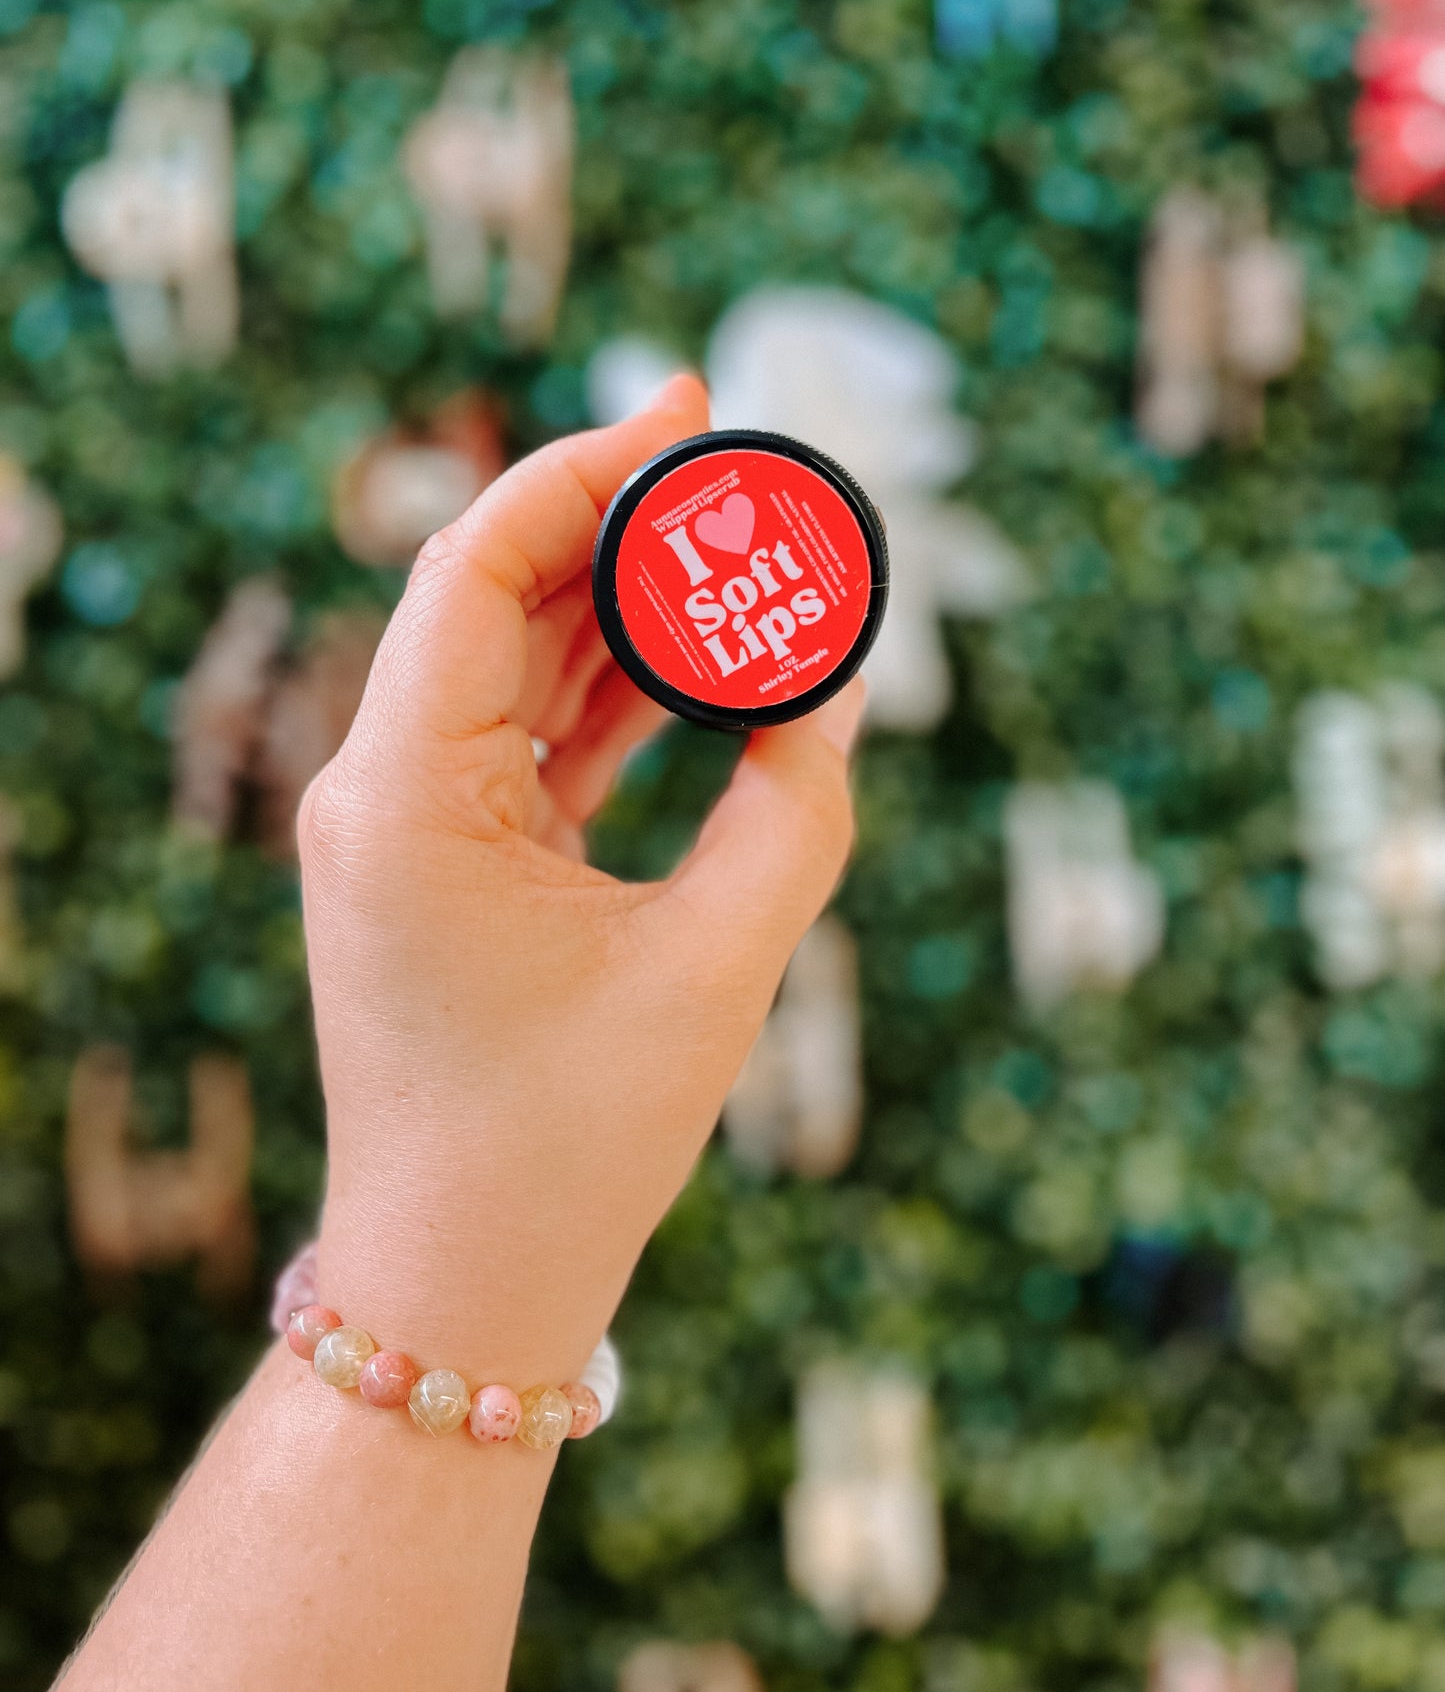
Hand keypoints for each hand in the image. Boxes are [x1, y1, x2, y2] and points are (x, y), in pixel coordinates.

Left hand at [302, 376, 864, 1390]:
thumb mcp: (717, 967)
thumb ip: (792, 808)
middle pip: (494, 589)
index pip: (472, 562)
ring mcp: (404, 821)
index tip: (690, 412)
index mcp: (405, 794)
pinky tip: (701, 659)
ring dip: (620, 602)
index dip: (582, 467)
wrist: (468, 1279)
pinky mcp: (442, 856)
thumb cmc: (573, 1145)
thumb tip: (835, 685)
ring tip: (741, 555)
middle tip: (742, 471)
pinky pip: (525, 732)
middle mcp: (378, 787)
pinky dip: (609, 691)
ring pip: (512, 655)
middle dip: (618, 520)